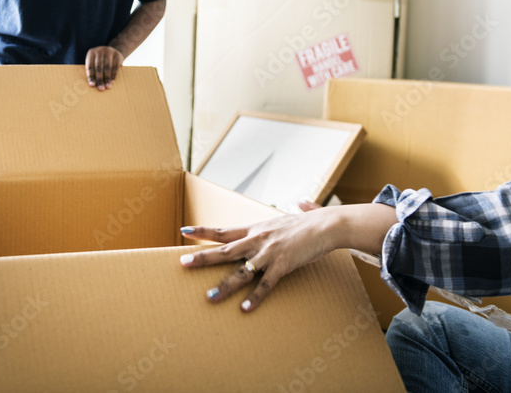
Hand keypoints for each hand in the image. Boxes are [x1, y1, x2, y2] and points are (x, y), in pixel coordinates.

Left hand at [85, 45, 123, 90]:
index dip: (91, 76)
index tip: (92, 85)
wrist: (114, 51)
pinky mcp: (117, 55)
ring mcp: (109, 51)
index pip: (90, 66)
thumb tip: (93, 84)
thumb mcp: (95, 62)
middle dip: (100, 79)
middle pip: (99, 67)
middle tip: (101, 88)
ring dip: (107, 78)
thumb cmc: (101, 60)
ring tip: (107, 86)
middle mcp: (99, 50)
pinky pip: (115, 66)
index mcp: (91, 53)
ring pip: (107, 67)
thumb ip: (93, 70)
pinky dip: (113, 75)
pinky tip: (112, 81)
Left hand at [179, 210, 335, 312]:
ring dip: (224, 286)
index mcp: (256, 229)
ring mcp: (269, 253)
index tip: (183, 231)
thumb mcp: (296, 216)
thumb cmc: (313, 222)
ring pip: (241, 272)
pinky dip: (255, 297)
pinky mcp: (283, 265)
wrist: (327, 225)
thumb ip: (296, 210)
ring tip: (209, 297)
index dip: (203, 232)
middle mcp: (258, 240)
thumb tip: (303, 202)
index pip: (224, 230)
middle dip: (203, 258)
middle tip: (183, 264)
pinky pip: (265, 285)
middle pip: (224, 250)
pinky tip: (245, 309)